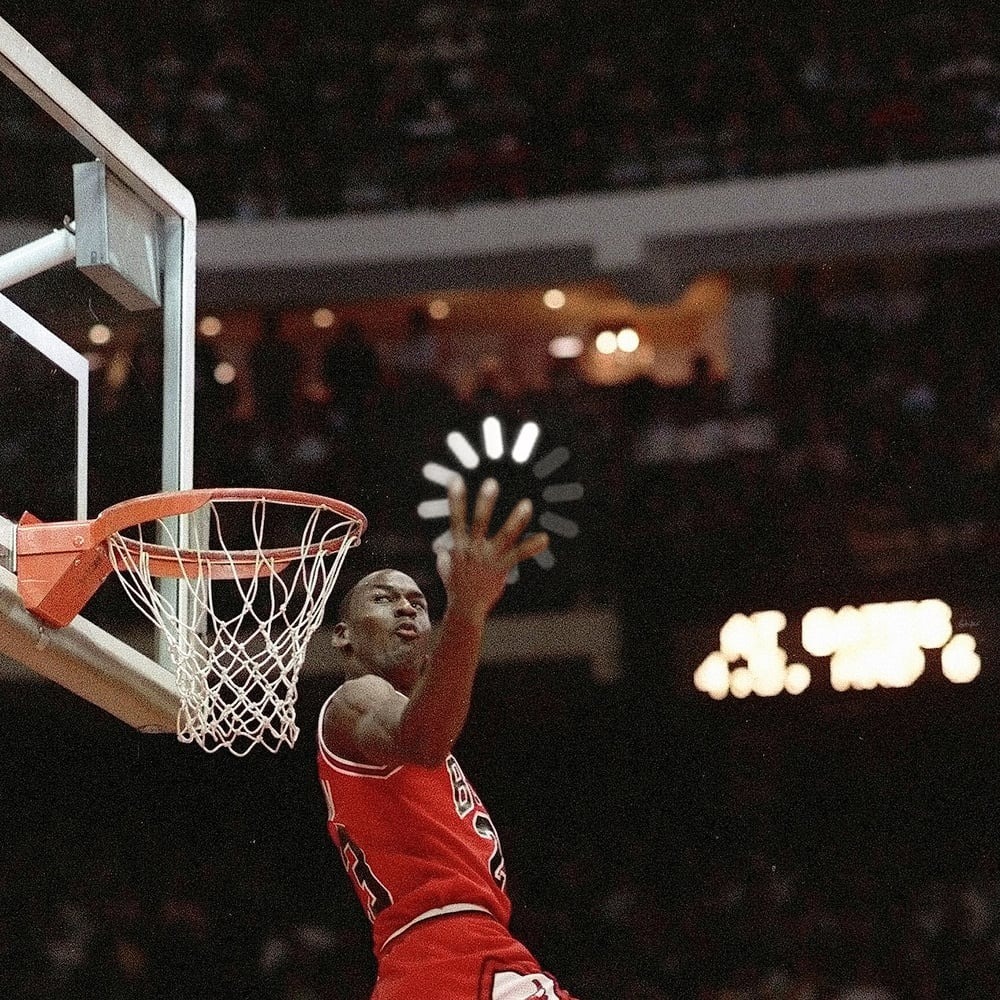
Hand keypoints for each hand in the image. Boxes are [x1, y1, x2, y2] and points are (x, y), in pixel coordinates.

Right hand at [434, 477, 548, 616]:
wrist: (466, 609)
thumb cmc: (456, 588)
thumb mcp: (446, 570)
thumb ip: (445, 558)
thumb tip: (441, 551)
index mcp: (459, 546)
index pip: (456, 519)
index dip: (455, 500)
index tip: (456, 480)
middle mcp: (473, 549)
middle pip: (479, 522)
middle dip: (485, 503)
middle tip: (491, 482)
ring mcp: (488, 558)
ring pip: (504, 536)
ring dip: (516, 520)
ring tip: (527, 504)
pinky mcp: (501, 568)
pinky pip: (519, 555)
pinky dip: (531, 546)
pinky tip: (545, 538)